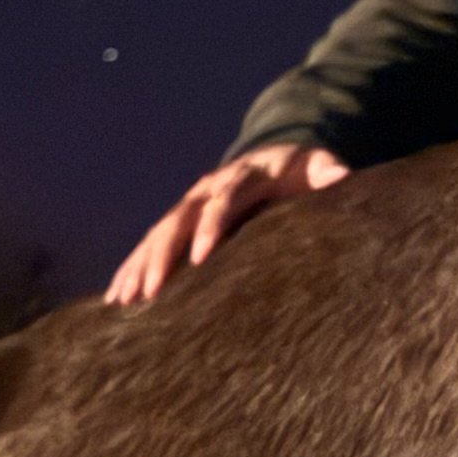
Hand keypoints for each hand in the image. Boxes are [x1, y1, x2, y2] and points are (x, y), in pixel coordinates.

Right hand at [104, 141, 349, 304]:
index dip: (209, 229)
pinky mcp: (177, 221)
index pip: (220, 204)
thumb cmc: (296, 170)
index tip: (200, 260)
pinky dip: (131, 268)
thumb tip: (341, 174)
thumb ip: (324, 170)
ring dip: (138, 267)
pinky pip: (149, 245)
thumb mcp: (312, 166)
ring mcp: (187, 206)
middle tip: (150, 293)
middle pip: (177, 222)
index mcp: (237, 179)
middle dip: (162, 258)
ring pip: (156, 236)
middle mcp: (204, 190)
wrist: (271, 156)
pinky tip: (116, 297)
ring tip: (123, 301)